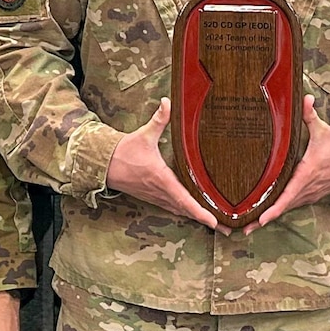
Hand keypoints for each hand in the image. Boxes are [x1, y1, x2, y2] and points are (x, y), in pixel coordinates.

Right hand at [104, 99, 224, 231]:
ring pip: (180, 211)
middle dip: (206, 220)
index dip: (200, 211)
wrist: (103, 164)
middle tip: (226, 228)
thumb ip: (159, 119)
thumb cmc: (124, 151)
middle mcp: (160, 192)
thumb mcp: (143, 134)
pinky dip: (185, 212)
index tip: (213, 221)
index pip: (184, 198)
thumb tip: (168, 102)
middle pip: (187, 210)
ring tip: (216, 225)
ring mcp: (156, 197)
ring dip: (197, 218)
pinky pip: (172, 208)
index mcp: (161, 178)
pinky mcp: (152, 197)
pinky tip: (194, 214)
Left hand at [250, 97, 329, 230]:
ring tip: (248, 226)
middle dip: (263, 218)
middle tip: (242, 228)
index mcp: (308, 172)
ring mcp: (310, 194)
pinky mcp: (312, 196)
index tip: (261, 217)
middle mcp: (308, 188)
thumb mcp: (323, 129)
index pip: (289, 193)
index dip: (275, 207)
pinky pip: (293, 205)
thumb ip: (309, 115)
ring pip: (287, 208)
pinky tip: (264, 216)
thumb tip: (305, 98)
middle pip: (283, 207)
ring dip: (269, 217)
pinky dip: (279, 211)